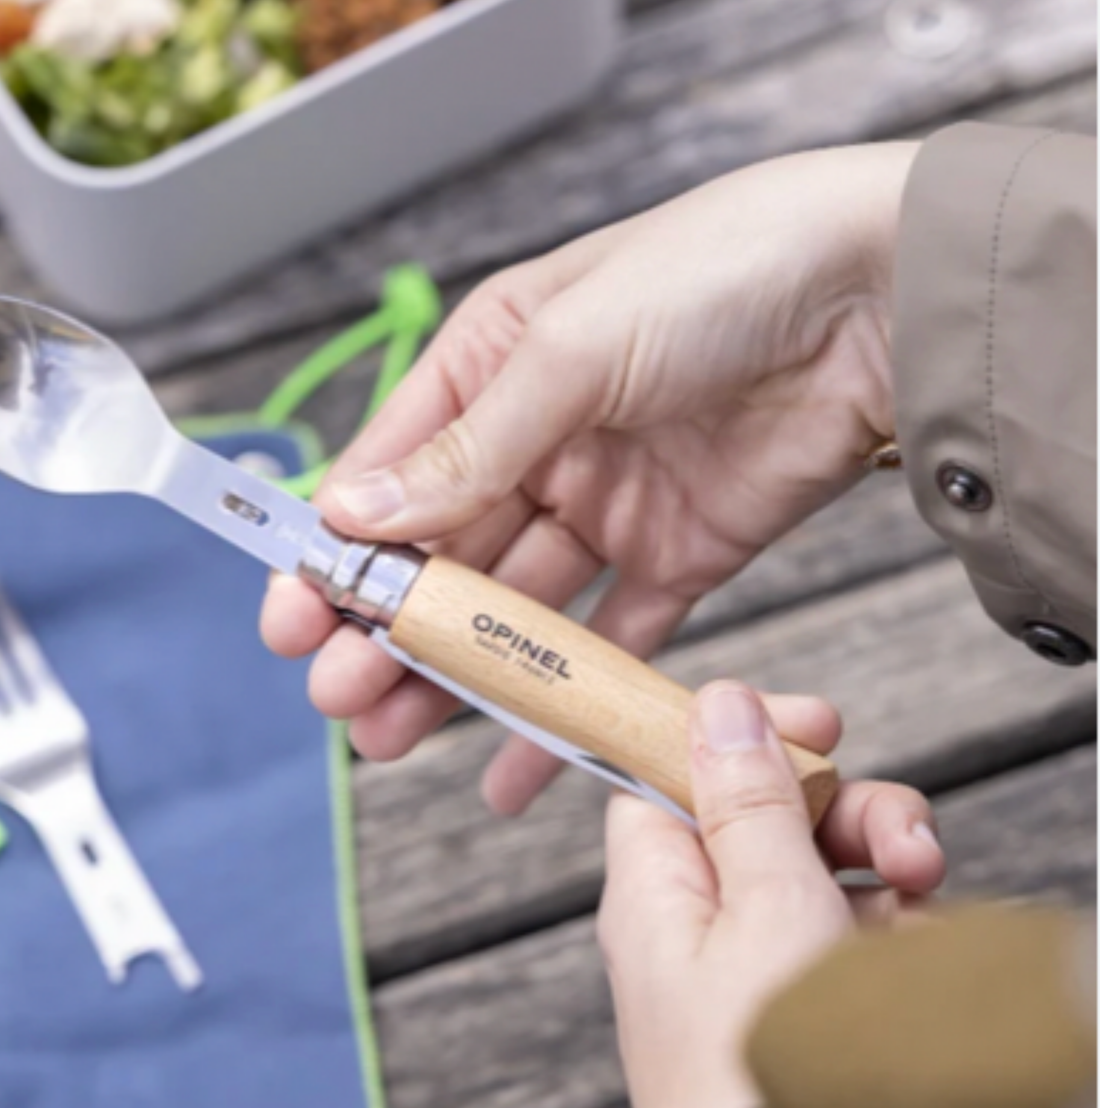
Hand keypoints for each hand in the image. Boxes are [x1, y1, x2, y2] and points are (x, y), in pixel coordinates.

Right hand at [263, 143, 919, 811]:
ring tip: (394, 737)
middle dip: (387, 630)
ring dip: (456, 675)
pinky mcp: (676, 555)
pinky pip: (608, 640)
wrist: (885, 298)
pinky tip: (513, 763)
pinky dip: (566, 703)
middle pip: (444, 553)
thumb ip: (470, 446)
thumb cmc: (723, 273)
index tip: (293, 618)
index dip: (339, 549)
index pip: (393, 468)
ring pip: (512, 609)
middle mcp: (542, 438)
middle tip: (340, 697)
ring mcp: (607, 502)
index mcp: (497, 363)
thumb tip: (359, 515)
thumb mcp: (571, 347)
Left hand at [600, 684, 943, 1107]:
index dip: (742, 738)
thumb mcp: (766, 904)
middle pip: (766, 820)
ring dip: (886, 877)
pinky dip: (893, 940)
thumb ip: (751, 801)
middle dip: (850, 815)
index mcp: (653, 888)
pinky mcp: (801, 1012)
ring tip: (924, 905)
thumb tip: (718, 704)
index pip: (672, 773)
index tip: (820, 723)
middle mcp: (693, 925)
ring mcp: (751, 970)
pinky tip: (921, 959)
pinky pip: (852, 943)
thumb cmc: (760, 1070)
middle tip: (906, 843)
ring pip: (823, 878)